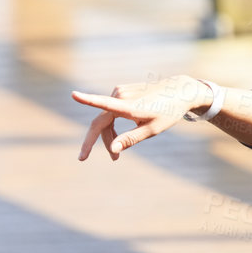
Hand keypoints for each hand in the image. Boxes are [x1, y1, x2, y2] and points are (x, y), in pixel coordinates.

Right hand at [73, 76, 210, 160]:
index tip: (74, 94)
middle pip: (100, 123)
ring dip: (108, 136)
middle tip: (109, 162)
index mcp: (129, 107)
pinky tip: (118, 135)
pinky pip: (110, 111)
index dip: (87, 100)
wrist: (178, 91)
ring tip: (115, 156)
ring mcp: (119, 91)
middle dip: (100, 143)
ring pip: (105, 118)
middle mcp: (121, 95)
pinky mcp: (121, 90)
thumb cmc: (167, 112)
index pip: (104, 104)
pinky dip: (112, 125)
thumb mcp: (152, 130)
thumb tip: (112, 150)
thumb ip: (130, 139)